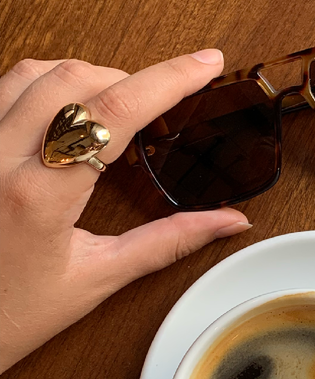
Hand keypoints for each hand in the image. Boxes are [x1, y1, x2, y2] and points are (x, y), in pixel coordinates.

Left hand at [0, 50, 251, 372]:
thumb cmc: (10, 314)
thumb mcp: (96, 278)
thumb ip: (166, 242)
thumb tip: (227, 222)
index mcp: (38, 196)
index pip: (116, 111)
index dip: (170, 79)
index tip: (206, 64)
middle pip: (74, 78)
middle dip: (127, 79)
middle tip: (157, 104)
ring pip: (30, 72)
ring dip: (80, 75)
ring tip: (110, 102)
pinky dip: (38, 84)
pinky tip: (61, 110)